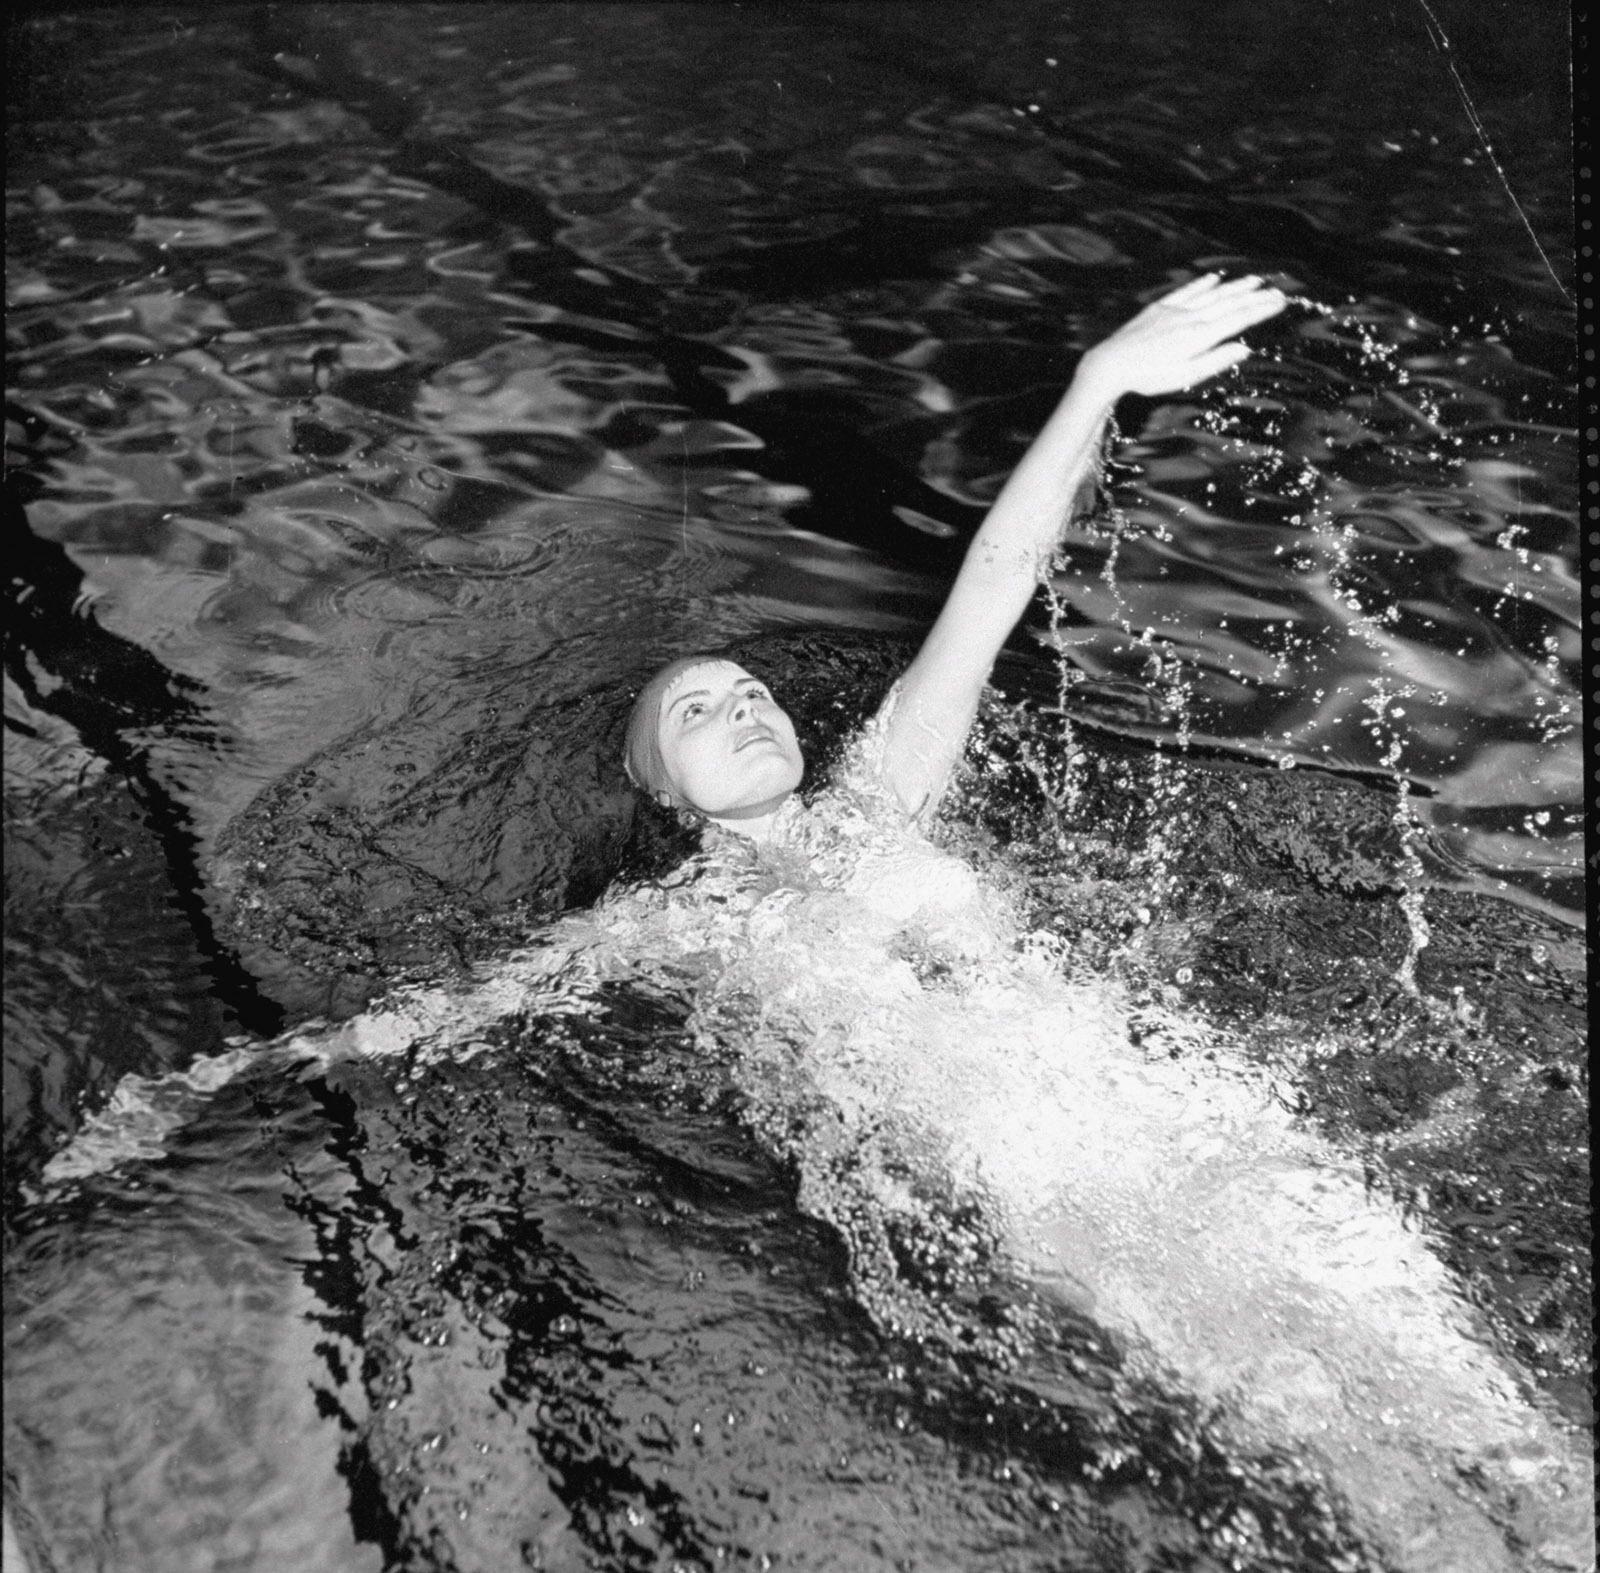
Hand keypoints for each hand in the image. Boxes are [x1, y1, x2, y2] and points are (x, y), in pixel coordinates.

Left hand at [1076, 274, 1286, 401]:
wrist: (1112, 363)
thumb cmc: (1148, 377)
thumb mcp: (1185, 376)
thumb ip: (1216, 361)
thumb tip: (1245, 349)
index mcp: (1200, 336)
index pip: (1238, 319)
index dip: (1261, 310)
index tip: (1281, 302)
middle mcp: (1191, 318)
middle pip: (1230, 304)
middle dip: (1256, 296)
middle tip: (1279, 291)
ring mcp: (1175, 310)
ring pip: (1212, 294)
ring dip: (1235, 287)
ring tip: (1256, 280)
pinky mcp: (1160, 308)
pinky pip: (1187, 291)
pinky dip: (1203, 284)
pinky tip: (1215, 279)